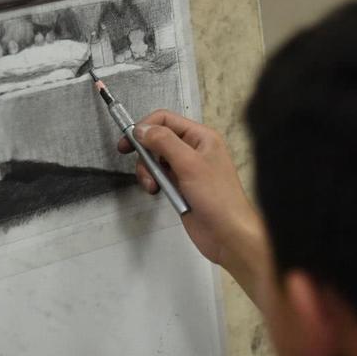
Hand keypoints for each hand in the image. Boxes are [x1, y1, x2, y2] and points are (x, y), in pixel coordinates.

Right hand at [118, 110, 267, 301]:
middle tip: (139, 166)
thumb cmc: (218, 199)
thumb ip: (164, 142)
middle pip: (157, 139)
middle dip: (145, 153)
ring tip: (152, 186)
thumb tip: (142, 129)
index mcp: (201, 137)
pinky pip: (159, 176)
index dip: (145, 127)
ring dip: (148, 171)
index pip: (166, 120)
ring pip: (156, 159)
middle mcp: (194, 150)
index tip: (129, 141)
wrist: (228, 235)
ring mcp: (186, 169)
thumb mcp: (189, 164)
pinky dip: (153, 182)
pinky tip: (157, 191)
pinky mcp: (180, 186)